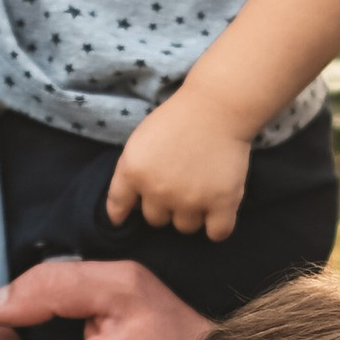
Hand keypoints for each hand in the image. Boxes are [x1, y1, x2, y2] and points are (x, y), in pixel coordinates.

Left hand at [105, 88, 252, 241]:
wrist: (218, 106)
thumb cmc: (178, 118)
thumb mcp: (140, 140)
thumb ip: (132, 171)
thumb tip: (132, 206)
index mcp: (133, 171)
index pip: (118, 208)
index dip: (123, 214)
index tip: (125, 218)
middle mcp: (158, 190)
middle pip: (156, 220)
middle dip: (165, 206)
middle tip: (179, 186)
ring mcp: (190, 199)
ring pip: (185, 227)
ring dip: (191, 214)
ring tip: (201, 192)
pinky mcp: (222, 203)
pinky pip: (217, 233)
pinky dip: (218, 226)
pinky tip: (218, 211)